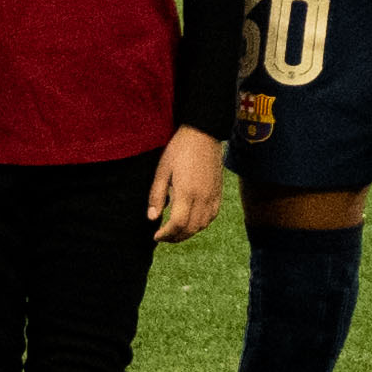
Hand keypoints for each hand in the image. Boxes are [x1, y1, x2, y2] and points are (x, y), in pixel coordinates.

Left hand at [148, 129, 226, 243]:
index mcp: (187, 192)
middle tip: (163, 237)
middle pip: (191, 228)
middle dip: (175, 237)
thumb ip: (157, 196)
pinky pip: (212, 216)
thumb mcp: (162, 170)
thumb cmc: (179, 149)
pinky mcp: (218, 192)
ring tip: (176, 232)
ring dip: (188, 233)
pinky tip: (192, 222)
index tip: (156, 235)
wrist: (204, 134)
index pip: (178, 224)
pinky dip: (201, 224)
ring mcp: (213, 195)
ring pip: (202, 225)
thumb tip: (152, 218)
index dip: (166, 234)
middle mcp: (202, 197)